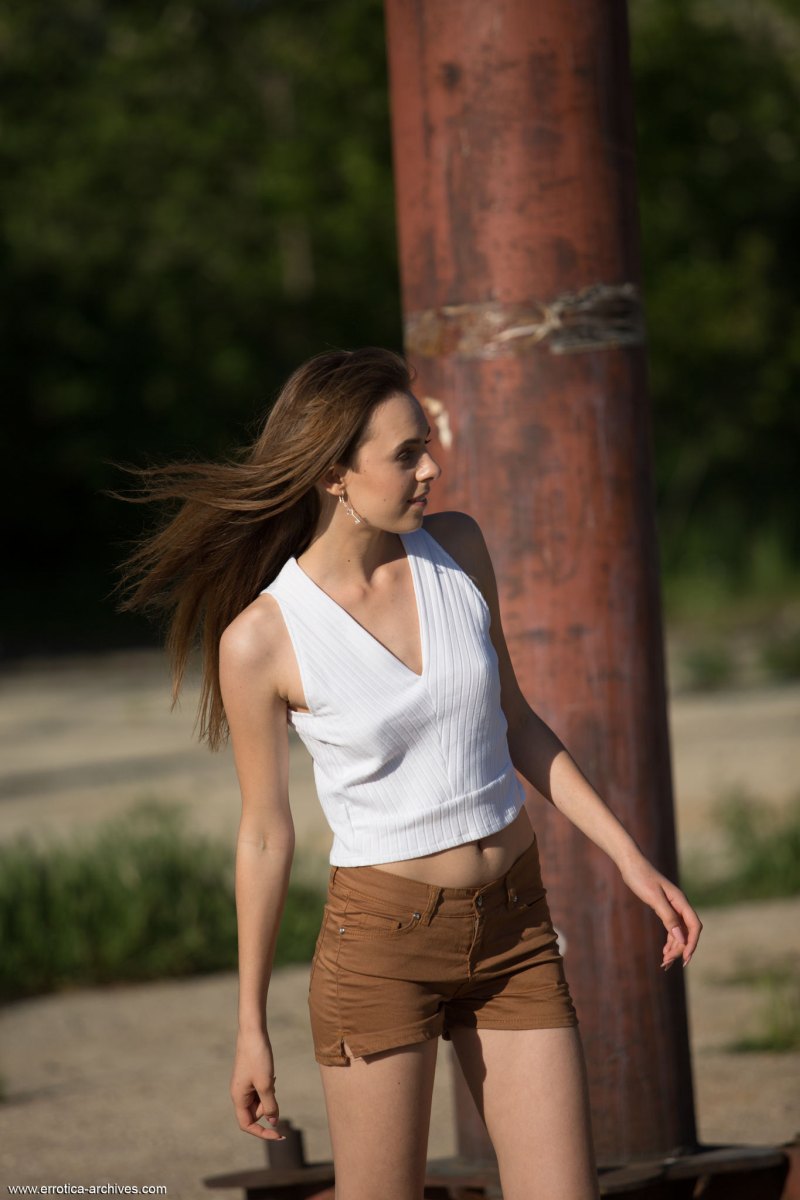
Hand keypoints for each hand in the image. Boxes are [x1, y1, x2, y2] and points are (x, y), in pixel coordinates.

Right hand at [230, 1031, 284, 1140]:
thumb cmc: (257, 1057)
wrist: (253, 1032)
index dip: (262, 1133)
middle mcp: (239, 1093)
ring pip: (259, 1101)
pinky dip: (268, 1087)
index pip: (247, 1125)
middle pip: (255, 1113)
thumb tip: (273, 1122)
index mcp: (238, 1098)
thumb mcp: (266, 1084)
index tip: (279, 1135)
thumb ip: (270, 1106)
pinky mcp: (250, 1077)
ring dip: (269, 1096)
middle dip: (267, 1107)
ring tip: (271, 1077)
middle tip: (272, 1088)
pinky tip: (271, 1074)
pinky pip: (260, 1090)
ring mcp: (244, 1085)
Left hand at [619, 855, 702, 969]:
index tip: (685, 958)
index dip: (692, 943)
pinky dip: (669, 940)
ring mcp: (672, 907)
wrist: (630, 865)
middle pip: (687, 932)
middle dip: (680, 948)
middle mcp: (679, 905)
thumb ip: (668, 917)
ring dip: (674, 947)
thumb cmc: (641, 878)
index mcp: (681, 901)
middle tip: (666, 962)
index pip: (694, 926)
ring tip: (664, 961)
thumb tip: (681, 938)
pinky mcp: (664, 908)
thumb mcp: (654, 898)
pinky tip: (664, 950)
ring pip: (679, 932)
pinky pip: (672, 928)